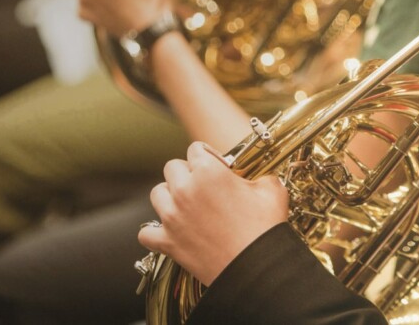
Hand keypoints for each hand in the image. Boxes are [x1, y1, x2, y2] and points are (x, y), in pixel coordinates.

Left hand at [139, 142, 289, 285]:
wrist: (257, 270)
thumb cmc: (265, 229)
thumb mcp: (272, 191)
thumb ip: (261, 176)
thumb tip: (256, 180)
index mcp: (208, 171)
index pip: (195, 149)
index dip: (207, 156)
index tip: (216, 167)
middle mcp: (184, 190)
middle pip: (172, 168)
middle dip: (187, 174)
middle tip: (203, 187)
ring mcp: (172, 217)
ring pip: (157, 194)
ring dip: (169, 197)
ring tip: (185, 206)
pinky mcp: (168, 242)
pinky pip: (146, 233)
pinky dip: (154, 233)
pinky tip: (168, 232)